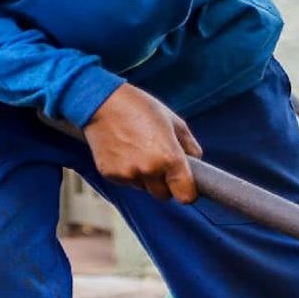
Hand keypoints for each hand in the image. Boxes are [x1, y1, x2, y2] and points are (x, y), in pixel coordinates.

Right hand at [84, 84, 201, 202]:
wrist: (100, 101)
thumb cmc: (139, 107)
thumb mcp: (173, 121)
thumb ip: (190, 147)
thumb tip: (198, 164)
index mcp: (170, 158)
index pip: (186, 196)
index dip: (187, 192)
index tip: (184, 185)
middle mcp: (149, 169)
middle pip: (164, 195)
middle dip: (164, 184)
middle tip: (158, 162)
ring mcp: (128, 173)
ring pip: (144, 188)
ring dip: (145, 177)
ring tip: (137, 151)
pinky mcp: (110, 174)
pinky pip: (126, 181)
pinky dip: (127, 172)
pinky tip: (123, 151)